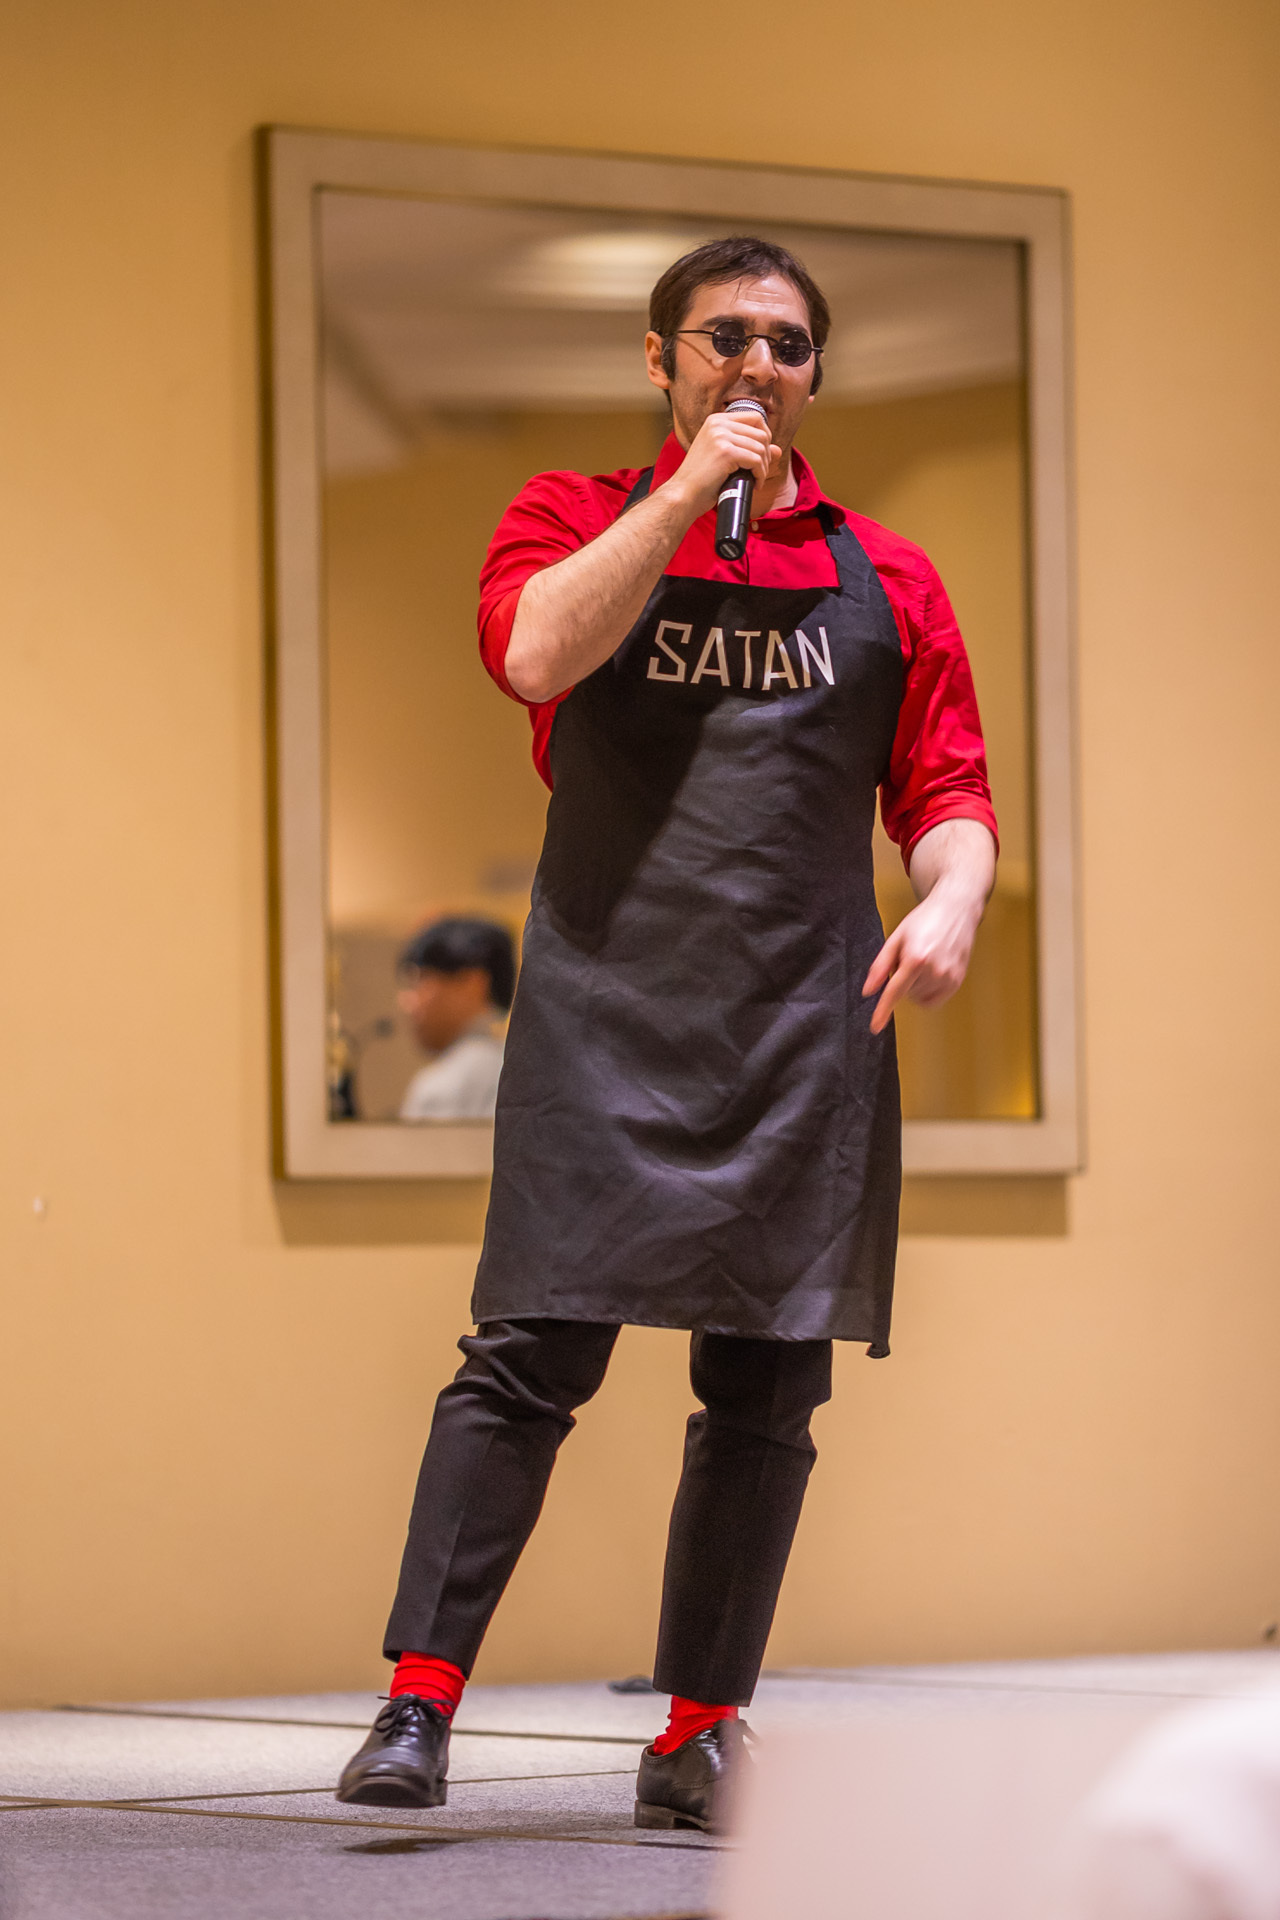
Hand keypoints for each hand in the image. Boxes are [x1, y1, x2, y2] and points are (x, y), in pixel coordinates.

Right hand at [666, 407, 780, 517]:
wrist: (684, 494)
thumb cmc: (702, 480)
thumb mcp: (726, 458)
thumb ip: (749, 448)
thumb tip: (778, 449)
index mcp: (716, 420)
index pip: (755, 417)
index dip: (765, 436)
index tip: (762, 455)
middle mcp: (719, 423)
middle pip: (761, 432)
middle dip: (766, 454)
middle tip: (760, 471)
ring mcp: (721, 436)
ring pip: (761, 447)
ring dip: (763, 467)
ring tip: (756, 479)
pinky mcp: (726, 452)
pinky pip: (756, 460)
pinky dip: (760, 474)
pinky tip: (755, 484)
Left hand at [861, 889, 981, 1034]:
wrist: (955, 909)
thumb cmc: (925, 920)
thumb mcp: (896, 938)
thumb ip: (880, 967)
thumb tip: (868, 991)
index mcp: (916, 958)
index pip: (894, 992)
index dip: (883, 1011)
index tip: (875, 1027)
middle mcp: (935, 971)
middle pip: (906, 994)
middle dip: (902, 981)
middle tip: (909, 959)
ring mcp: (949, 977)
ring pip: (919, 998)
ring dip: (915, 986)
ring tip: (922, 962)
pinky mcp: (958, 981)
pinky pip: (935, 1000)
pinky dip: (927, 992)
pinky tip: (930, 973)